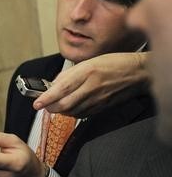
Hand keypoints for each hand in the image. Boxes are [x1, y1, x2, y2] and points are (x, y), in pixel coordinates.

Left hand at [33, 52, 149, 117]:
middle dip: (50, 107)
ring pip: (71, 112)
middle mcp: (92, 87)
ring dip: (60, 110)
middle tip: (44, 104)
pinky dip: (72, 112)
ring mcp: (98, 99)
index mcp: (87, 72)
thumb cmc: (114, 63)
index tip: (36, 103)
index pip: (62, 88)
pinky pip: (82, 114)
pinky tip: (70, 107)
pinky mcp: (102, 107)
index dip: (47, 97)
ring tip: (56, 104)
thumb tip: (53, 85)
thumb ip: (69, 74)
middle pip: (64, 104)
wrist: (138, 72)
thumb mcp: (88, 62)